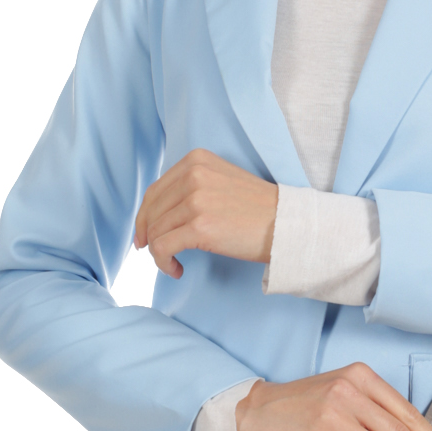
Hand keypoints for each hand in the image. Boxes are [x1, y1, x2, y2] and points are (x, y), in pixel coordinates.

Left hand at [134, 149, 278, 277]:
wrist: (287, 224)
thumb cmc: (258, 209)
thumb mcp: (221, 180)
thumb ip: (191, 186)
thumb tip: (157, 214)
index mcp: (196, 161)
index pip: (155, 191)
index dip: (145, 216)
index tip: (145, 235)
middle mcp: (193, 176)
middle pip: (151, 211)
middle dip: (148, 236)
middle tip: (155, 253)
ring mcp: (196, 201)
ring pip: (155, 231)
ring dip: (159, 253)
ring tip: (174, 263)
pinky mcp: (200, 227)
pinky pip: (163, 248)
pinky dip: (164, 263)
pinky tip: (177, 270)